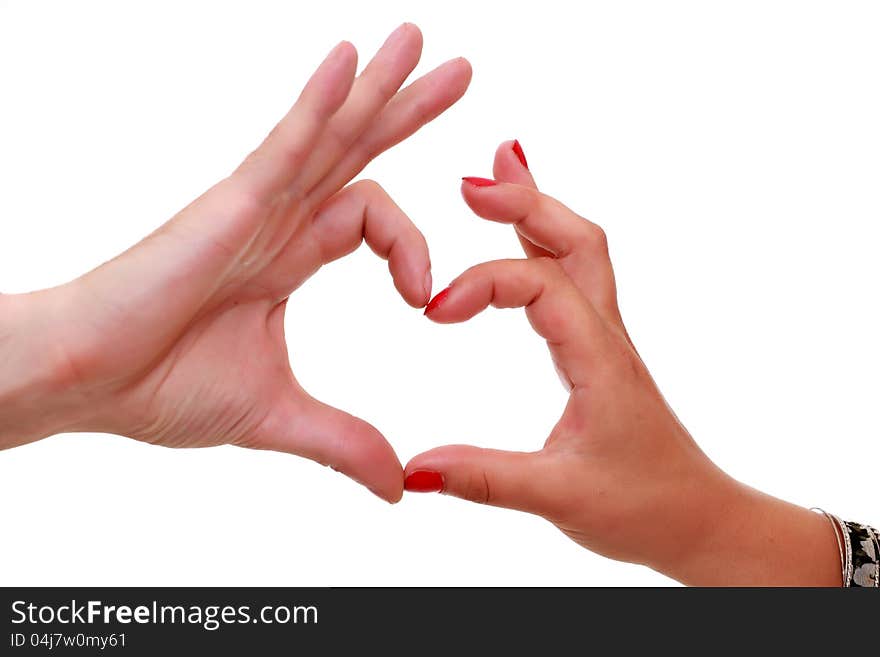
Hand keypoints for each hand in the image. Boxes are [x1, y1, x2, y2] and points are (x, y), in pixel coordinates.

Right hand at [0, 24, 470, 502]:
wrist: (88, 383)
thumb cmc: (159, 387)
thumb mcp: (278, 415)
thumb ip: (344, 441)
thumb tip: (397, 487)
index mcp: (291, 258)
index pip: (374, 221)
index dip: (415, 251)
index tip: (426, 302)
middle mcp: (279, 220)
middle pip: (358, 151)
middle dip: (408, 109)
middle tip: (461, 71)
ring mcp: (256, 206)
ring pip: (329, 133)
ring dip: (377, 86)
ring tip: (420, 41)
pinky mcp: (230, 204)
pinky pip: (285, 142)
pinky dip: (318, 101)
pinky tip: (350, 59)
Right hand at [405, 141, 840, 583]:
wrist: (697, 519)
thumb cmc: (644, 506)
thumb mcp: (559, 496)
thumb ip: (484, 479)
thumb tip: (414, 471)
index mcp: (598, 358)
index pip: (540, 285)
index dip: (482, 283)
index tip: (432, 312)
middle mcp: (605, 335)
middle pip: (573, 240)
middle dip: (523, 201)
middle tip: (470, 184)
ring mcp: (604, 338)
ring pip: (578, 250)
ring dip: (539, 208)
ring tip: (501, 170)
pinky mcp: (597, 349)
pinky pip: (574, 277)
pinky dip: (544, 241)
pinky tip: (525, 236)